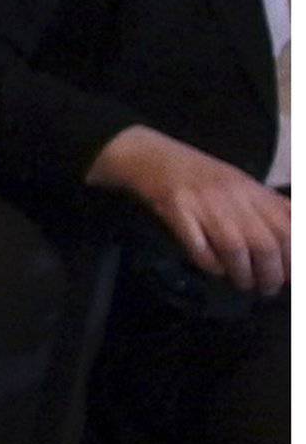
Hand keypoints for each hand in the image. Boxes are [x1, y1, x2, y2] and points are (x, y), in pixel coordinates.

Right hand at [86, 125, 289, 294]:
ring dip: (242, 275)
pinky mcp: (177, 209)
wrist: (151, 155)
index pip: (287, 228)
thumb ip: (269, 209)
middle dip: (270, 276)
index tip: (290, 277)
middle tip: (266, 288)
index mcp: (252, 189)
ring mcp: (204, 202)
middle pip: (264, 243)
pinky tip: (213, 268)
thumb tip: (294, 243)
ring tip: (242, 283)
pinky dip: (210, 264)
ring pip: (235, 248)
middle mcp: (232, 195)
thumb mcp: (242, 185)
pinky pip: (198, 247)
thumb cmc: (200, 174)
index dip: (293, 259)